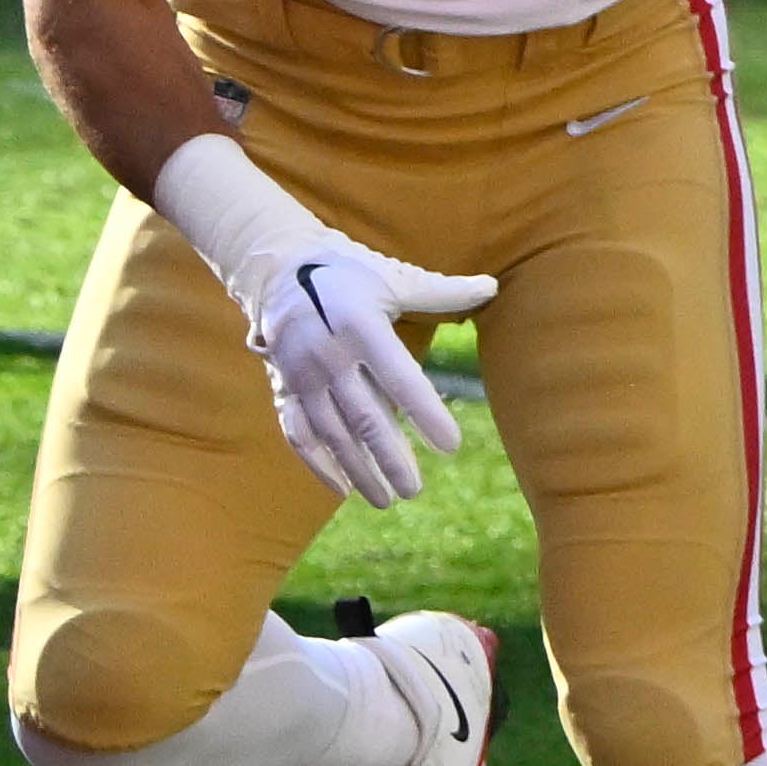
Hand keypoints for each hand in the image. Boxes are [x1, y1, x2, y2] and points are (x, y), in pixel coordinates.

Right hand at [147, 133, 497, 510]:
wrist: (273, 266)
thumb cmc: (346, 271)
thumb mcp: (393, 276)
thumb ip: (441, 291)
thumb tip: (493, 286)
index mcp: (358, 325)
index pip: (398, 376)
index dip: (425, 412)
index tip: (451, 446)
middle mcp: (326, 355)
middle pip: (363, 415)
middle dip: (389, 456)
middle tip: (415, 490)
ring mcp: (300, 375)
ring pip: (331, 431)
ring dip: (357, 468)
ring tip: (386, 499)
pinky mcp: (283, 387)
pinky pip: (298, 432)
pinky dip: (317, 462)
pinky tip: (342, 488)